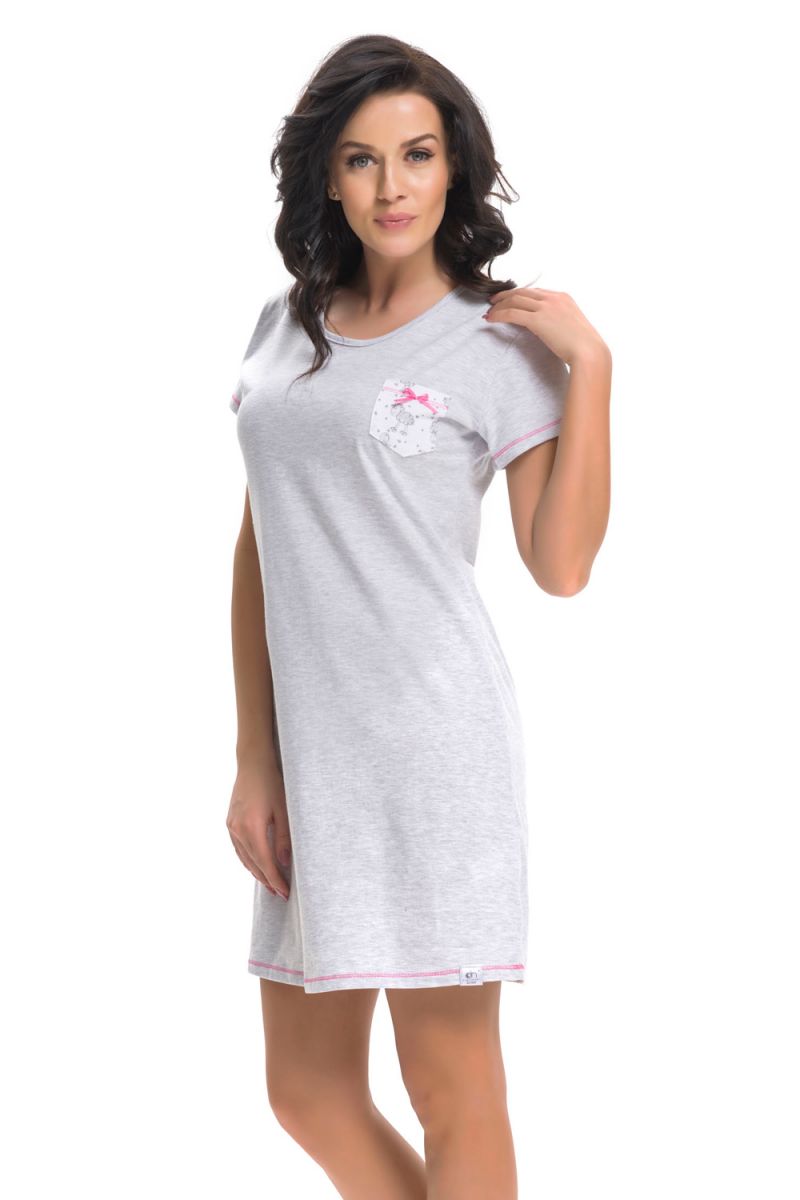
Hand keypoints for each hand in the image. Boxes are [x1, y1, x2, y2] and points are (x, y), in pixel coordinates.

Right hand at [226, 760, 291, 900]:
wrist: (253, 763)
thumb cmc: (272, 783)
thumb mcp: (284, 810)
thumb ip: (283, 838)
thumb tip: (283, 863)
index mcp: (252, 827)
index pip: (265, 862)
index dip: (275, 879)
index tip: (285, 892)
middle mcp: (238, 829)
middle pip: (254, 863)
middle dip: (267, 880)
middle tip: (281, 893)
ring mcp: (231, 826)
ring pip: (244, 858)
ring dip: (257, 872)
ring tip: (270, 884)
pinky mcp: (230, 822)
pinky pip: (239, 848)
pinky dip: (248, 860)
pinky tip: (256, 865)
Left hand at [484, 286, 608, 366]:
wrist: (589, 352)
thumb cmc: (585, 346)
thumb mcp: (573, 327)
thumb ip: (560, 321)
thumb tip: (551, 328)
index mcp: (563, 297)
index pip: (535, 291)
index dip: (519, 294)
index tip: (510, 300)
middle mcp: (553, 298)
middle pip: (522, 291)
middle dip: (505, 296)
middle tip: (493, 302)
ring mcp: (546, 307)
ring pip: (515, 300)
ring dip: (499, 305)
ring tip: (489, 312)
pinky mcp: (538, 320)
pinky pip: (512, 313)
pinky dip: (499, 315)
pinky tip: (491, 320)